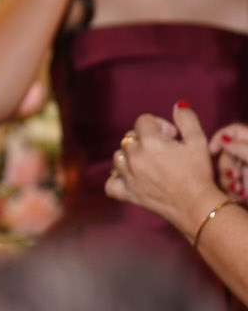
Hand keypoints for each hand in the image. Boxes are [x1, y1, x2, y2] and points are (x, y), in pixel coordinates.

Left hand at [106, 103, 224, 235]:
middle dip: (145, 140)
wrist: (196, 206)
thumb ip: (187, 119)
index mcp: (150, 142)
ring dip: (131, 157)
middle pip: (129, 138)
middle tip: (165, 152)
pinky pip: (110, 182)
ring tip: (151, 164)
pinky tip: (130, 178)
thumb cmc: (199, 173)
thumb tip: (177, 104)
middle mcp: (134, 157)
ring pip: (118, 156)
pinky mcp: (126, 193)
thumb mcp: (198, 142)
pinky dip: (117, 179)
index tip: (172, 137)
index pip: (143, 121)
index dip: (159, 125)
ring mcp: (127, 176)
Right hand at [209, 121, 247, 198]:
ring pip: (225, 172)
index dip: (220, 138)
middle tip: (235, 177)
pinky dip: (234, 193)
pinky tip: (242, 198)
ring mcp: (247, 173)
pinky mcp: (244, 187)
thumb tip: (224, 140)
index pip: (233, 131)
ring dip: (230, 183)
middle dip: (226, 166)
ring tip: (240, 192)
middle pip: (226, 153)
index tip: (213, 151)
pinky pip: (230, 187)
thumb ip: (243, 148)